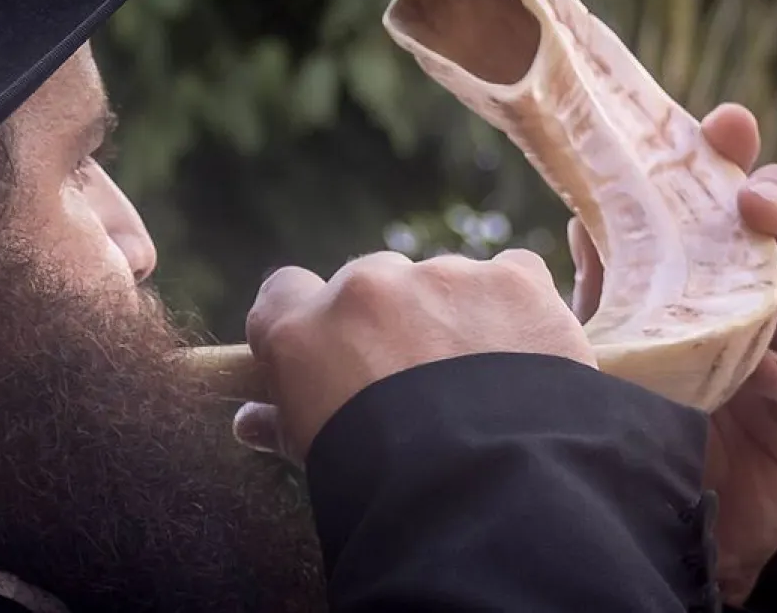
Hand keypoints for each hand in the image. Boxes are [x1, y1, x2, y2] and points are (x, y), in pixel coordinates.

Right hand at [236, 249, 593, 462]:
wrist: (483, 498)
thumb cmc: (380, 489)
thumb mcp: (316, 458)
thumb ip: (280, 425)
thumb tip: (248, 423)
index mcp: (301, 329)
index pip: (285, 293)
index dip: (311, 319)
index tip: (332, 351)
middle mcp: (364, 288)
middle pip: (373, 284)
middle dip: (392, 321)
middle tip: (422, 383)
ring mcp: (441, 278)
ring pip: (444, 282)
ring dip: (456, 318)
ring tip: (485, 388)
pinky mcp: (511, 282)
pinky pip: (513, 278)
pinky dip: (517, 312)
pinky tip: (528, 362)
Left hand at [568, 103, 776, 604]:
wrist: (644, 506)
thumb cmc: (625, 402)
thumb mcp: (602, 331)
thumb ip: (604, 276)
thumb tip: (583, 209)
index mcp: (698, 263)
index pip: (720, 195)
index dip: (730, 156)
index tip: (725, 124)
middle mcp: (744, 297)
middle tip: (754, 202)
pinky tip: (771, 372)